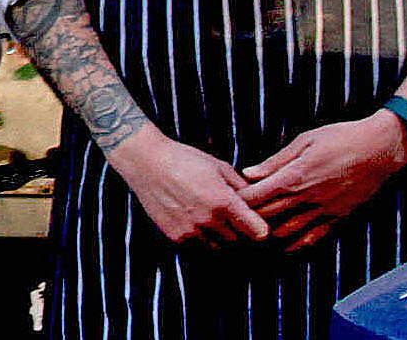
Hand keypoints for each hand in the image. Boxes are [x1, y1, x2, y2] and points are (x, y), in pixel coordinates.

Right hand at [106, 124, 271, 247]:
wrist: (146, 161)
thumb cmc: (183, 159)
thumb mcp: (218, 166)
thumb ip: (241, 186)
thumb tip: (258, 198)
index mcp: (224, 200)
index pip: (258, 232)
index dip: (260, 228)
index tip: (255, 222)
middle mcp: (209, 219)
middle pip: (240, 242)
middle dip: (240, 233)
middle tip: (234, 220)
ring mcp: (191, 229)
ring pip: (220, 247)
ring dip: (221, 238)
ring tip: (214, 221)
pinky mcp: (176, 235)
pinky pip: (198, 246)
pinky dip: (201, 238)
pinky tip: (196, 221)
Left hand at [240, 114, 406, 250]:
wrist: (380, 149)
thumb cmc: (341, 138)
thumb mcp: (304, 141)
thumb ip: (275, 161)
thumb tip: (249, 172)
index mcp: (295, 176)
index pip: (259, 195)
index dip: (240, 200)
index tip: (227, 200)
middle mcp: (308, 197)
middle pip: (269, 215)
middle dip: (249, 218)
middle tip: (235, 219)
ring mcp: (324, 210)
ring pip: (289, 231)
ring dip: (270, 234)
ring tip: (255, 233)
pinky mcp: (339, 216)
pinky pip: (315, 237)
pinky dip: (298, 244)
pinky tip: (286, 246)